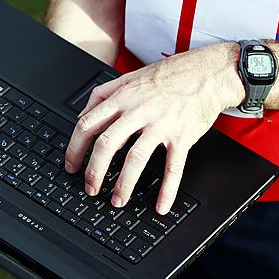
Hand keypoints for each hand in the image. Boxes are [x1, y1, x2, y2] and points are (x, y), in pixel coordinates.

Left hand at [64, 43, 244, 213]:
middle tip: (90, 188)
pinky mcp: (183, 136)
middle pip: (107, 144)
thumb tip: (82, 116)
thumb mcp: (129, 78)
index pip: (88, 124)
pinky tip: (161, 205)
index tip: (71, 165)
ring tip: (118, 200)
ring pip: (136, 158)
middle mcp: (138, 111)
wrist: (206, 72)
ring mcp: (161, 124)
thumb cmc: (168, 76)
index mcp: (122, 98)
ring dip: (124, 184)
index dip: (74, 149)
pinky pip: (173, 167)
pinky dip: (167, 190)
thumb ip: (103, 95)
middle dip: (94, 171)